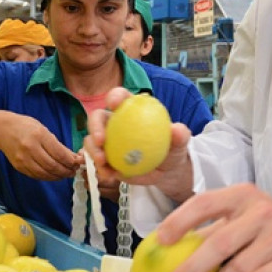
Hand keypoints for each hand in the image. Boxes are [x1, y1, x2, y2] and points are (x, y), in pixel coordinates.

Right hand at [0, 113, 81, 179]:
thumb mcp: (44, 129)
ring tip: (66, 174)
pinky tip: (54, 175)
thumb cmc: (26, 126)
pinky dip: (47, 177)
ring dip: (58, 176)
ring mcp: (23, 159)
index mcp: (39, 136)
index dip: (71, 161)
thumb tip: (73, 158)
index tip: (78, 163)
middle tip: (74, 171)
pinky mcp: (19, 167)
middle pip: (53, 165)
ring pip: (45, 173)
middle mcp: (30, 148)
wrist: (2, 130)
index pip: (59, 153)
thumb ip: (57, 144)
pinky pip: (36, 175)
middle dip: (66, 171)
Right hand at [84, 87, 194, 202]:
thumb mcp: (180, 142)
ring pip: (92, 141)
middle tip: (101, 140)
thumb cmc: (172, 149)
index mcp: (132, 110)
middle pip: (98, 118)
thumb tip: (177, 129)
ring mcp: (108, 142)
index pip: (120, 98)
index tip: (113, 104)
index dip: (114, 97)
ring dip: (93, 150)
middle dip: (95, 126)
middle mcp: (115, 123)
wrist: (167, 171)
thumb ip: (180, 134)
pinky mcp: (106, 159)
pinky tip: (108, 175)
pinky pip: (98, 162)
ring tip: (103, 162)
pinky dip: (100, 168)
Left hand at [157, 183, 271, 271]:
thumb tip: (165, 250)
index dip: (181, 220)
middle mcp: (260, 212)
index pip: (205, 203)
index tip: (162, 240)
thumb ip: (208, 232)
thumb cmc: (263, 227)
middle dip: (193, 268)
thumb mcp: (238, 220)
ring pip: (239, 268)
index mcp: (241, 196)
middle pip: (221, 242)